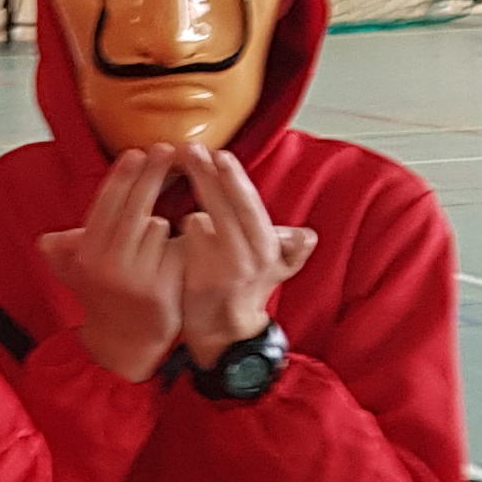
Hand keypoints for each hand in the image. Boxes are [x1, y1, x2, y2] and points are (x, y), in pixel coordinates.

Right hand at [43, 146, 183, 381]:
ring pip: (157, 225)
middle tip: (167, 149)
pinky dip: (180, 243)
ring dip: (162, 223)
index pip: (105, 204)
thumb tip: (48, 241)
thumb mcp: (79, 273)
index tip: (137, 152)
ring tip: (158, 235)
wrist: (124, 344)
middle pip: (134, 207)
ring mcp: (137, 276)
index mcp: (87, 255)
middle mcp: (108, 264)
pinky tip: (181, 244)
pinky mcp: (163, 287)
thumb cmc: (104, 298)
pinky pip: (176, 247)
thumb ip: (67, 251)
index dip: (122, 176)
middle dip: (152, 175)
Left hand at [169, 144, 316, 363]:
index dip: (236, 180)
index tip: (220, 154)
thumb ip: (290, 247)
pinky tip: (173, 211)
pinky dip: (185, 226)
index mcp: (270, 248)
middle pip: (233, 208)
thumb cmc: (245, 288)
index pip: (251, 206)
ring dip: (198, 190)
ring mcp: (228, 269)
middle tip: (193, 149)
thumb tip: (307, 237)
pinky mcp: (204, 280)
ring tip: (181, 162)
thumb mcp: (276, 267)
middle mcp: (253, 258)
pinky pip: (191, 243)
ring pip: (211, 220)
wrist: (224, 332)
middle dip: (213, 176)